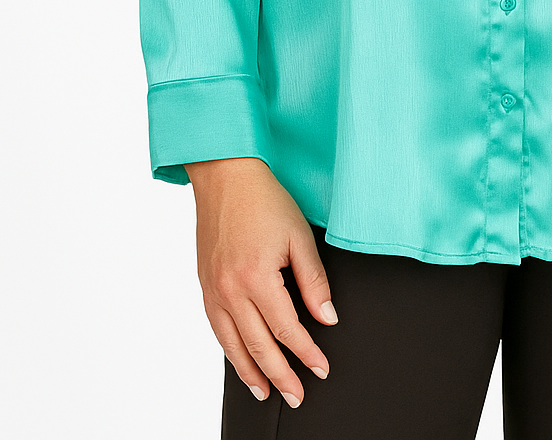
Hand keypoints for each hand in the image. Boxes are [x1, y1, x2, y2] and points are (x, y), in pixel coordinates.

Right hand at [185, 156, 337, 407]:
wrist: (225, 175)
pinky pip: (216, 328)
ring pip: (232, 345)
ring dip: (251, 373)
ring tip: (266, 393)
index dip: (306, 353)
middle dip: (280, 376)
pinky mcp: (204, 284)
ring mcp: (213, 289)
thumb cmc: (264, 199)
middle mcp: (230, 289)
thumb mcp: (299, 236)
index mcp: (257, 276)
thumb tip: (327, 318)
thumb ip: (314, 281)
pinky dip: (230, 351)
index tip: (321, 369)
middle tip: (297, 396)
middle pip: (259, 346)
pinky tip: (240, 361)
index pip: (286, 329)